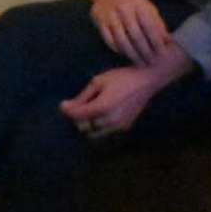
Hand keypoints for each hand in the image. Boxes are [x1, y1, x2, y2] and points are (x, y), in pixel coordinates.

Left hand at [62, 55, 179, 137]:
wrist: (147, 80)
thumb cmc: (122, 77)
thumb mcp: (98, 82)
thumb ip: (82, 97)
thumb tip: (66, 106)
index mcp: (101, 107)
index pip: (76, 116)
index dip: (67, 110)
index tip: (63, 104)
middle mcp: (109, 120)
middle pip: (83, 127)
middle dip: (77, 118)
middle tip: (77, 107)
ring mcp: (118, 126)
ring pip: (94, 133)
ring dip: (88, 125)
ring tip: (89, 111)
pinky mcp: (125, 127)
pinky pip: (106, 132)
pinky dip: (99, 127)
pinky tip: (101, 115)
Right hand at [82, 0, 172, 65]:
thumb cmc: (132, 1)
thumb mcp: (147, 7)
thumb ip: (157, 23)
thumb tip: (168, 41)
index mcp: (139, 5)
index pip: (150, 26)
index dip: (156, 41)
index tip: (162, 53)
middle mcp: (124, 9)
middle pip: (135, 35)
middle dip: (144, 51)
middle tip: (150, 63)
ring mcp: (110, 15)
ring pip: (121, 39)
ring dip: (131, 54)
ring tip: (139, 62)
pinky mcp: (99, 21)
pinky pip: (109, 39)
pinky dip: (117, 49)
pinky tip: (124, 54)